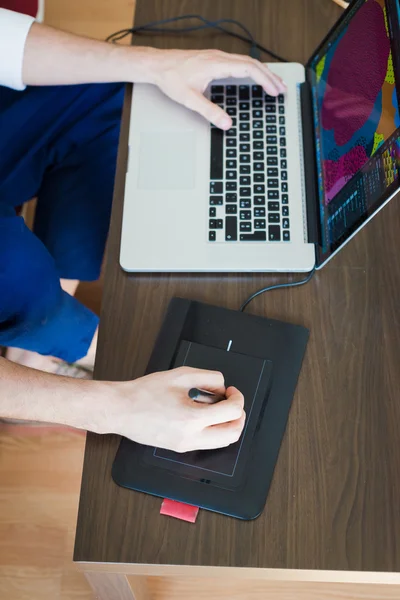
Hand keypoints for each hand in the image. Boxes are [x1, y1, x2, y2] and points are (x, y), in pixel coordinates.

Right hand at [103, 367, 245, 451]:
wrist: (121, 410)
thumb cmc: (144, 393)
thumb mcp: (180, 375)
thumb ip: (208, 377)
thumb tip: (222, 386)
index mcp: (192, 418)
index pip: (232, 412)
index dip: (237, 398)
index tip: (232, 391)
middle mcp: (191, 437)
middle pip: (233, 434)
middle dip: (239, 416)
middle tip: (232, 401)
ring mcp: (185, 446)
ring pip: (222, 443)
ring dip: (228, 424)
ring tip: (218, 407)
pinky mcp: (180, 448)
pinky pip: (207, 443)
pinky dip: (214, 430)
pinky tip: (203, 414)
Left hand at [150, 48, 285, 128]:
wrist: (157, 65)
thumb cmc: (170, 78)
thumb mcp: (190, 99)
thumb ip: (209, 112)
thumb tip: (227, 124)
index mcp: (216, 64)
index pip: (248, 69)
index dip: (264, 80)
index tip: (274, 91)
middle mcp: (219, 57)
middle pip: (252, 64)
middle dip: (269, 77)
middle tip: (282, 90)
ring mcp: (217, 57)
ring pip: (247, 61)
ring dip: (262, 72)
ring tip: (275, 83)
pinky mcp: (214, 59)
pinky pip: (239, 62)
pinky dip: (252, 70)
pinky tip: (255, 76)